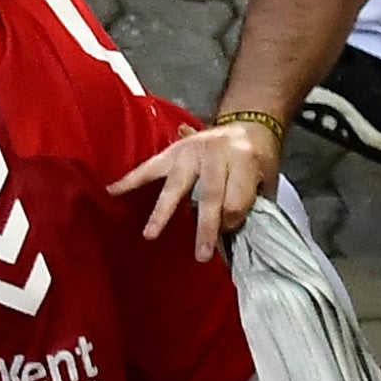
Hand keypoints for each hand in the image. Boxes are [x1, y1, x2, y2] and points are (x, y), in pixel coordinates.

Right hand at [112, 118, 279, 260]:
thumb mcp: (267, 179)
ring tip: (150, 234)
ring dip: (163, 212)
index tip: (230, 233)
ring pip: (176, 185)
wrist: (251, 125)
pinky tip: (113, 191)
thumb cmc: (259, 160)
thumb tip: (228, 234)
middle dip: (205, 227)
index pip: (236, 199)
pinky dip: (131, 179)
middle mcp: (216, 152)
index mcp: (245, 158)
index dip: (233, 221)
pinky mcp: (173, 150)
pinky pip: (150, 167)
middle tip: (201, 255)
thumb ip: (250, 204)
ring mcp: (191, 150)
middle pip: (208, 194)